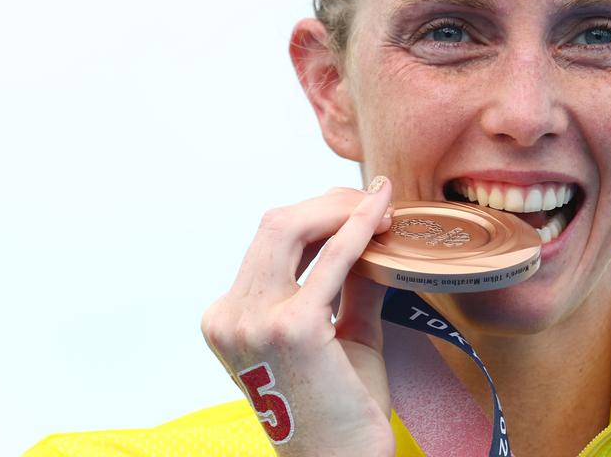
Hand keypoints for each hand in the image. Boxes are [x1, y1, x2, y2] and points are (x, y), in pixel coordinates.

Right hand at [201, 178, 395, 455]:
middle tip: (374, 200)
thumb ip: (349, 284)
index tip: (358, 205)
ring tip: (382, 206)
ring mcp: (256, 321)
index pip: (269, 245)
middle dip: (327, 203)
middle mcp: (231, 316)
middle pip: (274, 225)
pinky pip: (331, 259)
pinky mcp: (292, 327)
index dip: (316, 216)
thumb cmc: (343, 410)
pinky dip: (358, 228)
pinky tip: (382, 214)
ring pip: (290, 227)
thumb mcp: (341, 334)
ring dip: (340, 209)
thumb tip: (372, 233)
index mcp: (228, 319)